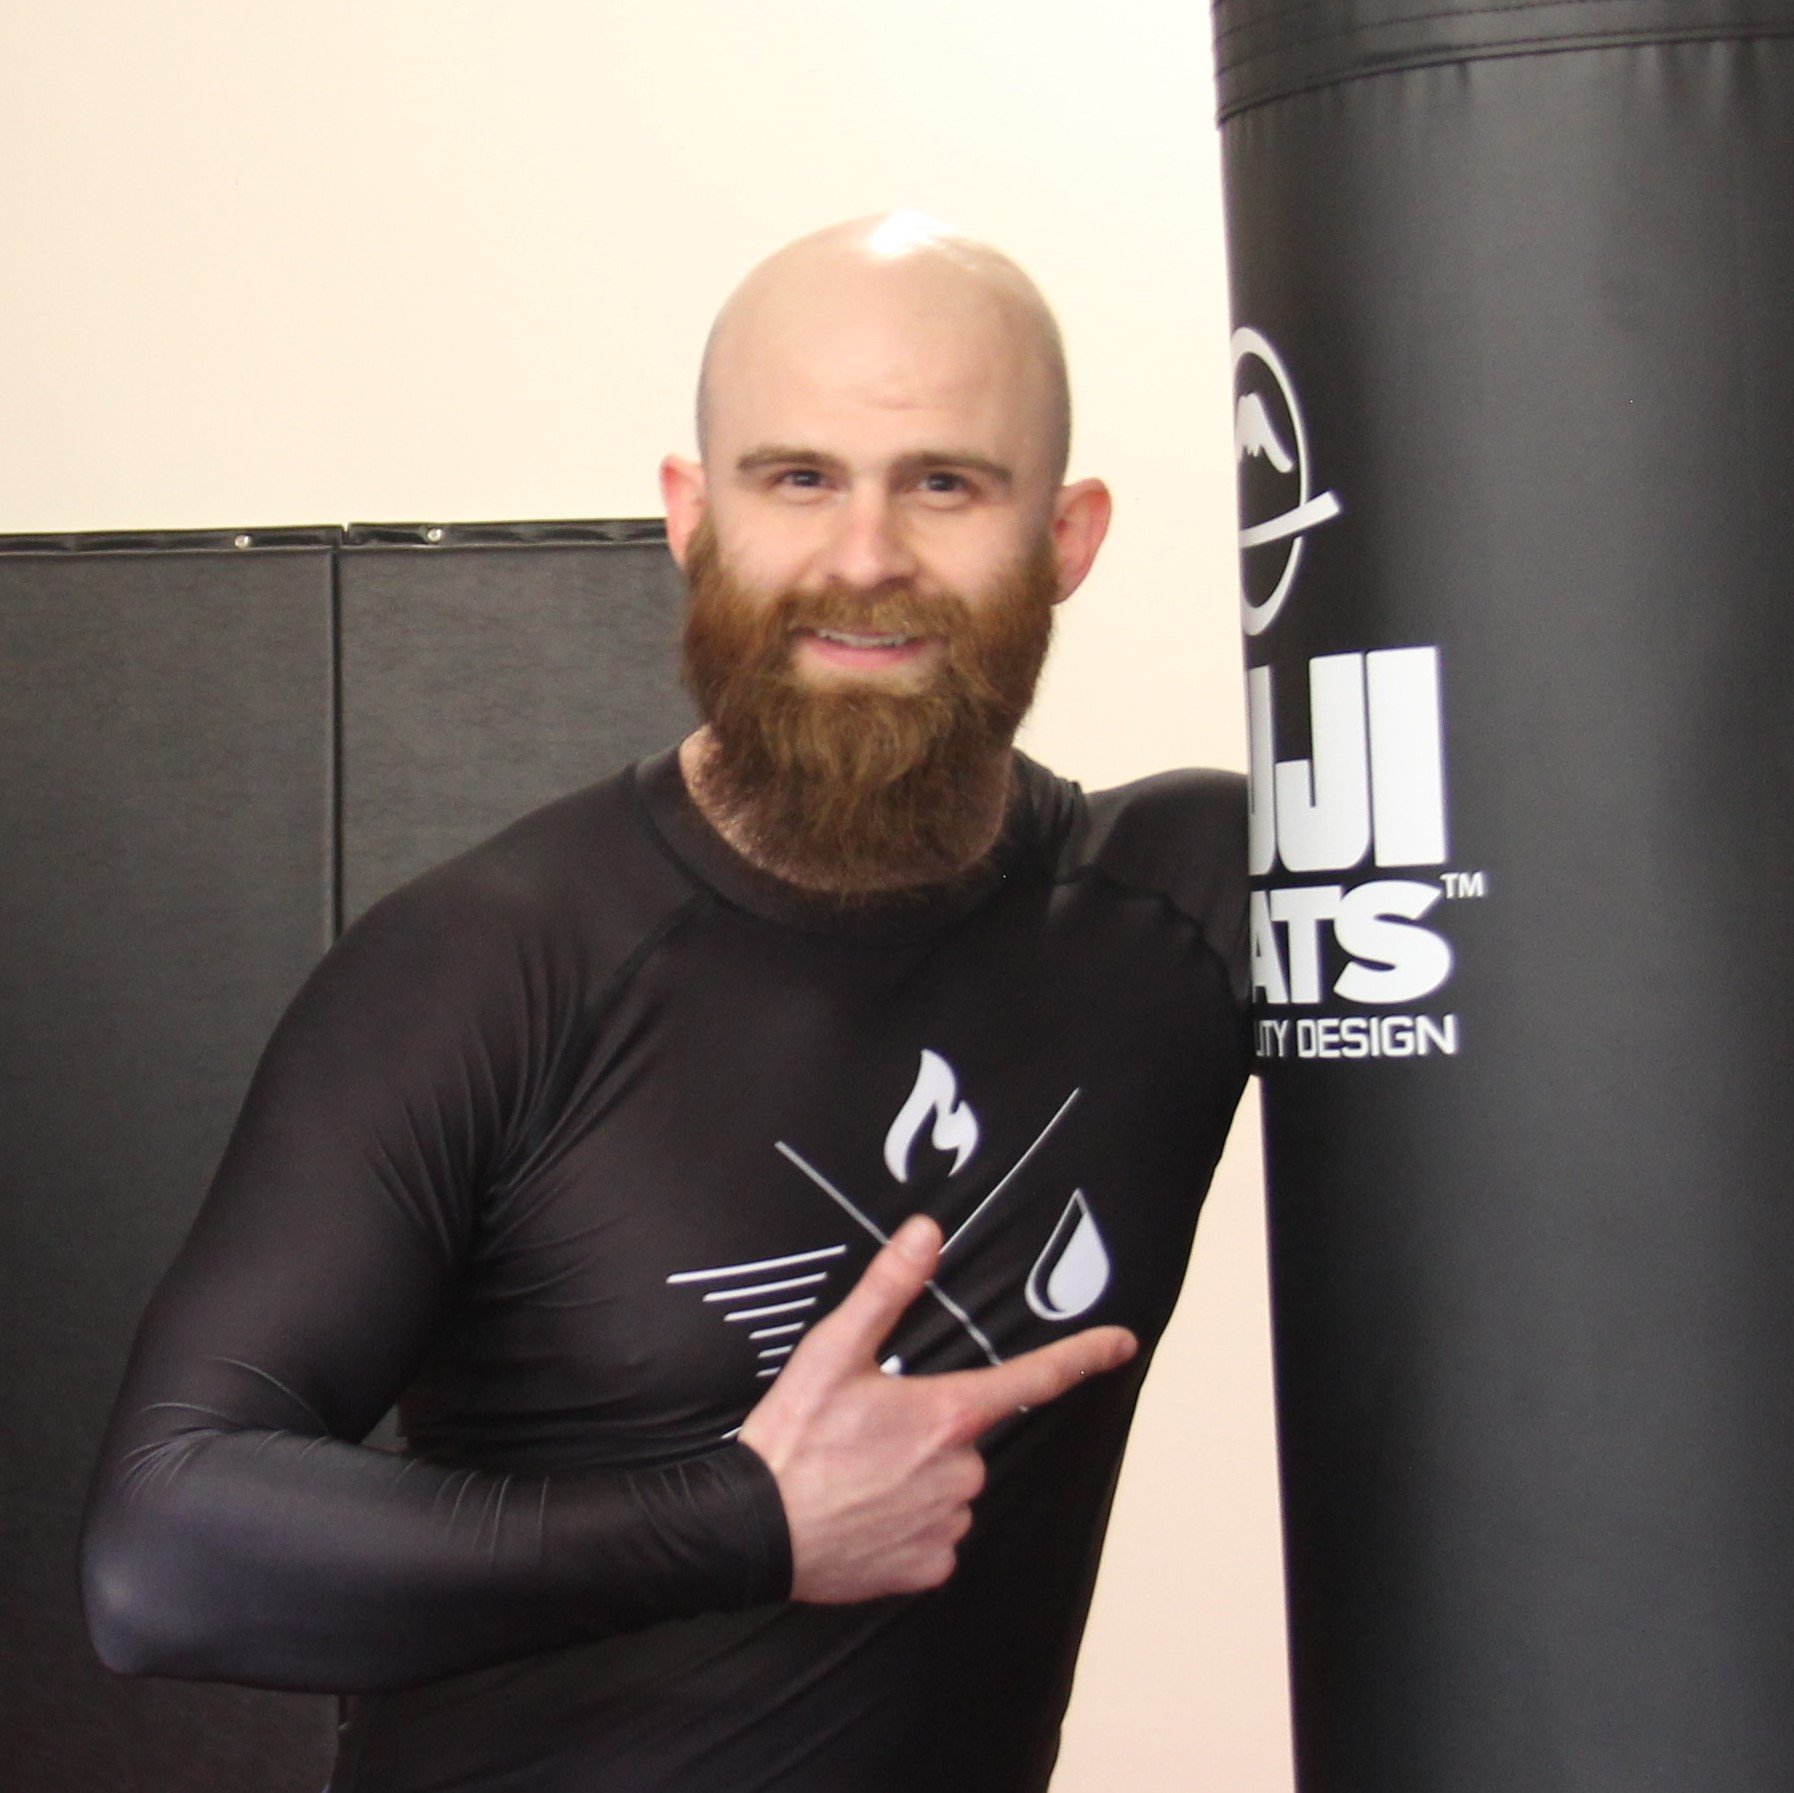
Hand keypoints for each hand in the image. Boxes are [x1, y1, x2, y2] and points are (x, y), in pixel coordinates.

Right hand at [737, 1213, 1136, 1603]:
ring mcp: (948, 1523)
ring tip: (858, 1474)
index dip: (1084, 1357)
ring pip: (951, 1486)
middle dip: (931, 1430)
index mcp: (946, 1414)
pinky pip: (935, 1533)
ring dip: (918, 1477)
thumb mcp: (834, 1349)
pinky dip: (908, 1521)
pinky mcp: (929, 1566)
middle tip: (870, 1432)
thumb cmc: (793, 1436)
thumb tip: (927, 1232)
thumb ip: (889, 1288)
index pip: (1034, 1379)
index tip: (1122, 1343)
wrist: (752, 1530)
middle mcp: (960, 1471)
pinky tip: (864, 1511)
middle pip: (967, 1436)